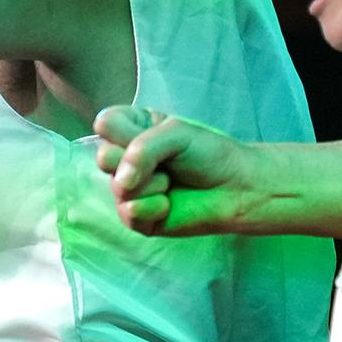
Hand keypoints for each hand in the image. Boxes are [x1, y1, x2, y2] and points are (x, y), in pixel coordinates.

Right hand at [93, 105, 260, 235]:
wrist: (236, 189)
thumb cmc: (209, 155)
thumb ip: (141, 148)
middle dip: (139, 161)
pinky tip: (169, 204)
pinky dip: (154, 208)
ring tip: (172, 183)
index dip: (125, 131)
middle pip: (105, 157)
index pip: (105, 123)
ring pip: (118, 187)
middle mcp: (124, 159)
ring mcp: (127, 190)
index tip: (155, 134)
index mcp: (131, 130)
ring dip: (152, 185)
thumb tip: (121, 183)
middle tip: (167, 163)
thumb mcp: (175, 134)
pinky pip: (129, 212)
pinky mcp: (136, 218)